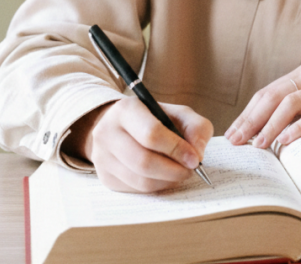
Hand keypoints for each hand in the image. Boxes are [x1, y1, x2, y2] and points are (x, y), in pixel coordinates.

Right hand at [64, 97, 212, 192]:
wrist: (120, 126)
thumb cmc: (154, 119)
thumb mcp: (177, 113)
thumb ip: (196, 127)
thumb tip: (198, 153)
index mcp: (126, 110)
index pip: (151, 134)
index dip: (176, 149)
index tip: (195, 158)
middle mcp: (107, 133)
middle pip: (144, 161)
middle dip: (174, 170)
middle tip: (191, 170)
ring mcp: (102, 157)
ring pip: (140, 180)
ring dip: (167, 181)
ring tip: (181, 172)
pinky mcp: (105, 177)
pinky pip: (135, 190)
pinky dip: (157, 186)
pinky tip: (165, 176)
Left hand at [225, 63, 300, 148]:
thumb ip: (298, 106)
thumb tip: (264, 131)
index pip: (267, 92)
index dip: (247, 113)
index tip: (233, 134)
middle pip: (274, 96)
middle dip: (251, 120)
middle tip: (236, 141)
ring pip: (291, 103)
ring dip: (271, 125)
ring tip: (258, 144)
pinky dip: (299, 127)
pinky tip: (286, 141)